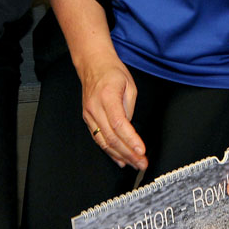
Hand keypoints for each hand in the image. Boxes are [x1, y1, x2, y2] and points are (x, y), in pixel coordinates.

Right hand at [78, 52, 147, 170]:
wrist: (92, 64)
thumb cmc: (112, 72)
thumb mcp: (129, 84)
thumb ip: (130, 107)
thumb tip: (130, 129)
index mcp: (107, 96)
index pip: (119, 124)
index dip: (131, 139)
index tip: (142, 150)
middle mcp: (95, 107)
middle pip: (111, 137)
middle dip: (128, 153)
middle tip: (142, 163)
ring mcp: (89, 114)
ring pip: (104, 142)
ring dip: (120, 156)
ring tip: (134, 164)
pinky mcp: (87, 118)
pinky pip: (98, 139)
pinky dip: (109, 151)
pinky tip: (120, 159)